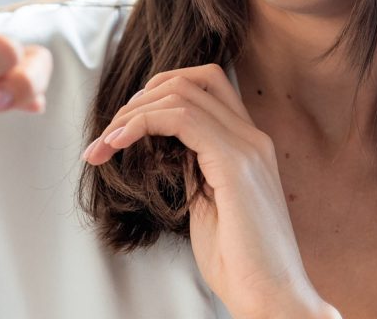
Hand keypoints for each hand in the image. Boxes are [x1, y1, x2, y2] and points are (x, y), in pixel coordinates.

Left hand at [81, 64, 332, 318]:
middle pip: (193, 79)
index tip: (124, 128)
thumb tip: (163, 145)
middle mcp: (253, 137)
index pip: (206, 87)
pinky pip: (182, 118)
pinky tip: (119, 143)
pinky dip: (142, 123)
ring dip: (133, 111)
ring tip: (105, 142)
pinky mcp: (234, 164)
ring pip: (182, 92)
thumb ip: (193, 168)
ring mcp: (247, 147)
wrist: (272, 298)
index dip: (159, 94)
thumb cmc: (240, 263)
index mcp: (249, 145)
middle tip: (108, 134)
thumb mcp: (208, 204)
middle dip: (142, 97)